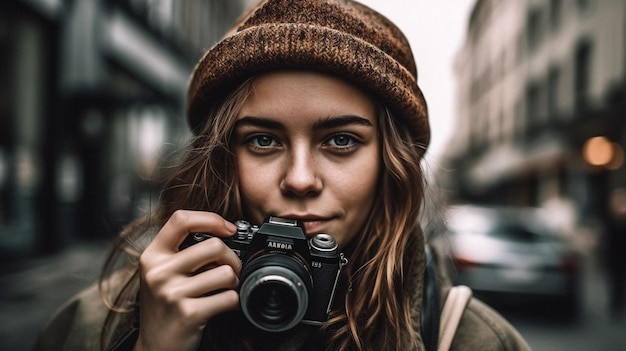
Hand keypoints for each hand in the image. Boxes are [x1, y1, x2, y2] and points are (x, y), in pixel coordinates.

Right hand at [133, 210, 240, 350]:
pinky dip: (234, 302)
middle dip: (232, 258)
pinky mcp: (189, 313)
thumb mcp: (161, 273)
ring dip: (234, 282)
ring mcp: (172, 293)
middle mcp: (159, 272)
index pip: (181, 220)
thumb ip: (181, 251)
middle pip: (214, 246)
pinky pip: (229, 298)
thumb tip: (224, 232)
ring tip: (225, 289)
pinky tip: (224, 306)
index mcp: (152, 256)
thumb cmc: (164, 306)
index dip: (211, 219)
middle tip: (231, 270)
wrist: (155, 347)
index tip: (229, 229)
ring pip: (226, 273)